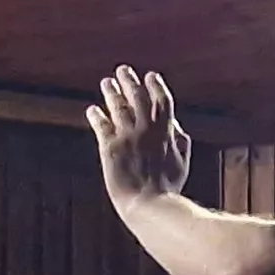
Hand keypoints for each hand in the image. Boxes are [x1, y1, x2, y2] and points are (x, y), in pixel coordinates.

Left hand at [87, 66, 193, 208]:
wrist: (149, 204)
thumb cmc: (167, 189)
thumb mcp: (181, 163)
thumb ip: (180, 141)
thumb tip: (176, 125)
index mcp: (166, 132)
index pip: (162, 101)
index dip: (156, 86)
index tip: (151, 76)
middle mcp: (146, 130)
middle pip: (138, 98)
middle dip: (131, 82)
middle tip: (123, 70)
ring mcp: (128, 137)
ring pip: (118, 107)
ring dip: (112, 92)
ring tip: (107, 83)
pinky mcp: (111, 148)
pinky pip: (102, 126)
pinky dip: (97, 116)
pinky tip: (93, 110)